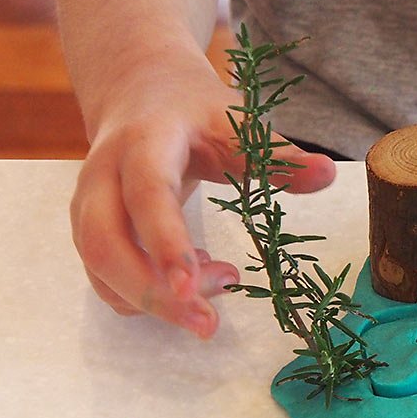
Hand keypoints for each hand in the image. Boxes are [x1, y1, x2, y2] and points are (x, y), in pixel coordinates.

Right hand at [70, 60, 335, 337]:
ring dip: (156, 298)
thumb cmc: (194, 114)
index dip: (167, 242)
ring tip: (223, 282)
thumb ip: (279, 155)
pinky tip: (196, 279)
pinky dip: (148, 293)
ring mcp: (88, 207)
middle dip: (154, 294)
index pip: (147, 195)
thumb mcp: (238, 124)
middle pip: (106, 246)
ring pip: (102, 270)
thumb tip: (328, 174)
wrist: (140, 93)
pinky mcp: (89, 232)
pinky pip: (107, 278)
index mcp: (143, 143)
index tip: (193, 285)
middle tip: (209, 324)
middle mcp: (103, 177)